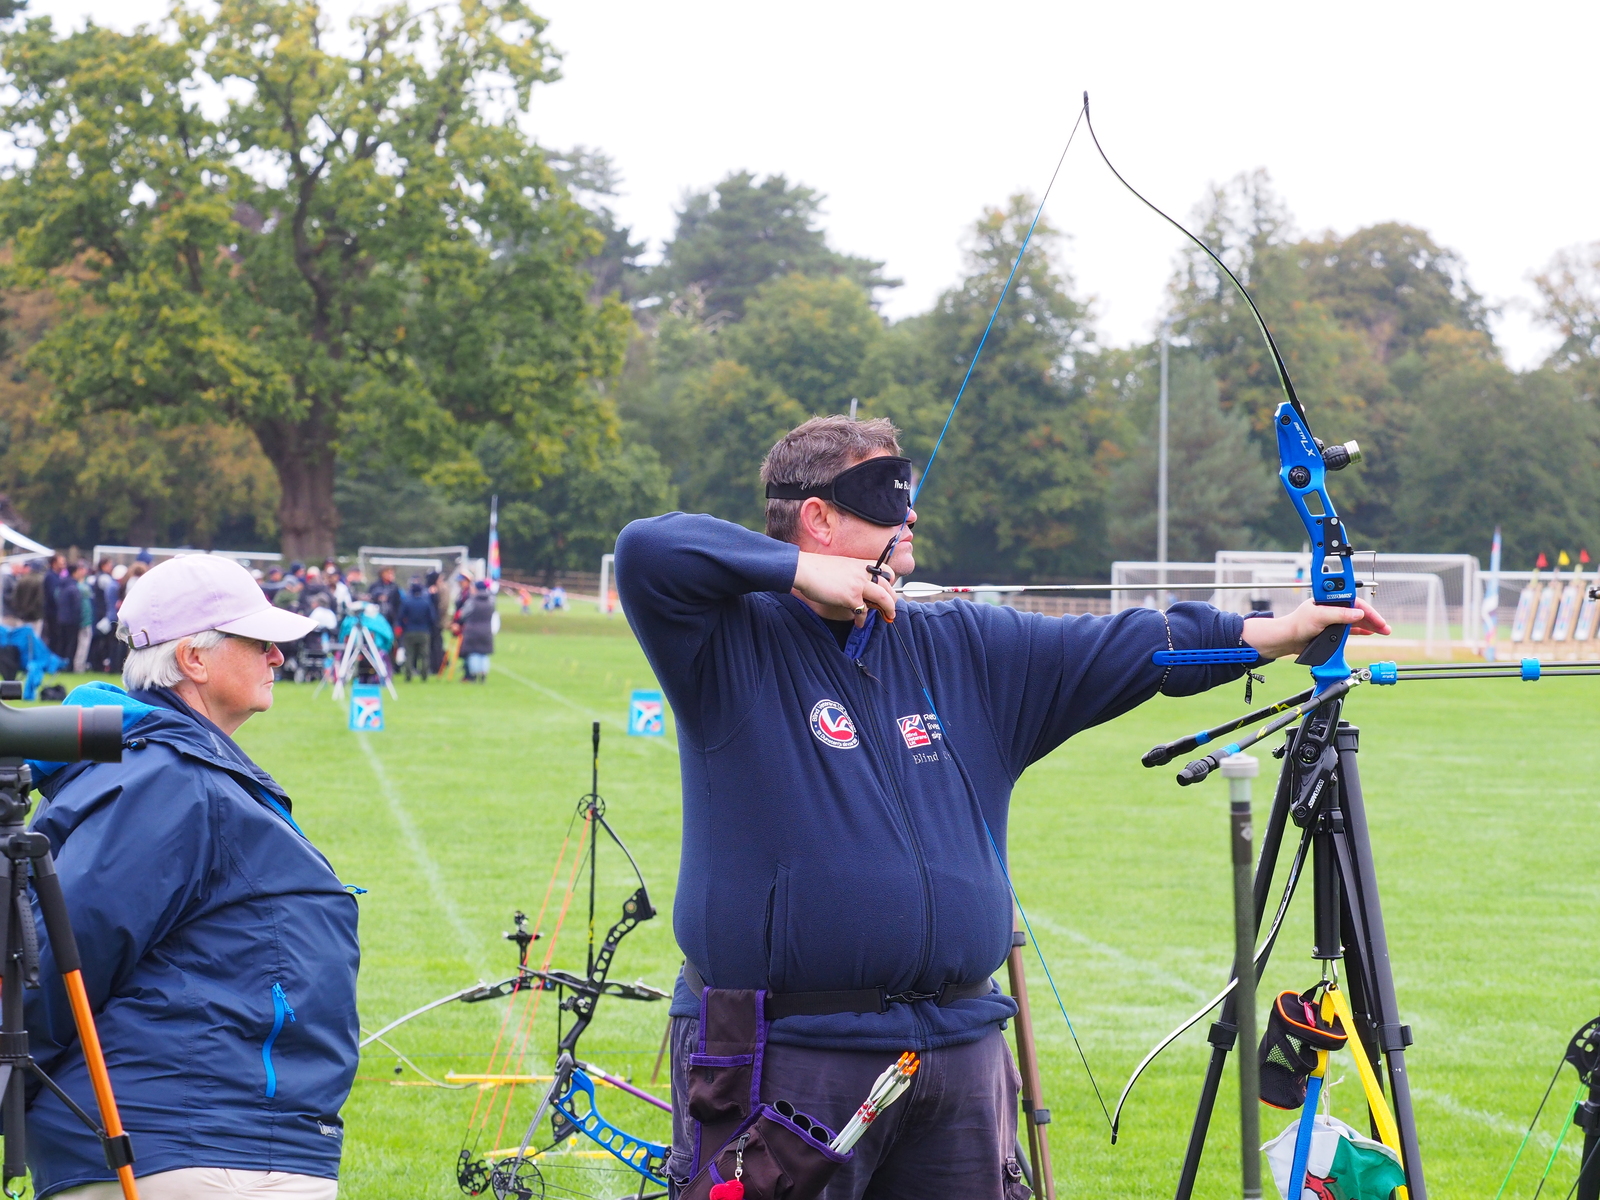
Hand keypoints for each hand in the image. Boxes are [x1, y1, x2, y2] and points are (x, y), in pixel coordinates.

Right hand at [792, 551, 896, 624]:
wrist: (805, 570)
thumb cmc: (816, 569)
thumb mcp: (840, 566)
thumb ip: (851, 574)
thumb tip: (855, 587)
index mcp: (860, 564)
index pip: (886, 570)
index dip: (890, 581)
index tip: (888, 590)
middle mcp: (863, 573)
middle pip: (888, 586)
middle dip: (892, 599)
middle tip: (891, 608)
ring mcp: (858, 584)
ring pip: (884, 598)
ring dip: (888, 609)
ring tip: (888, 617)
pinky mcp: (851, 596)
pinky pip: (864, 611)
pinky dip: (863, 619)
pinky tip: (859, 623)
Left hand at [1239, 597, 1390, 661]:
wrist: (1287, 639)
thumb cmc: (1297, 624)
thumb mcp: (1319, 616)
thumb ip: (1339, 614)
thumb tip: (1358, 613)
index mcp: (1330, 599)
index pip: (1355, 602)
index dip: (1368, 610)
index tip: (1379, 620)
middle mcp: (1333, 606)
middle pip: (1358, 611)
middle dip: (1373, 619)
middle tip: (1385, 628)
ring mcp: (1333, 618)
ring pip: (1356, 620)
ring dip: (1369, 625)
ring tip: (1382, 631)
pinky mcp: (1332, 629)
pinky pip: (1350, 628)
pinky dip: (1361, 630)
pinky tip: (1369, 632)